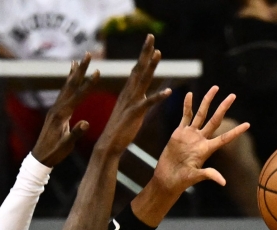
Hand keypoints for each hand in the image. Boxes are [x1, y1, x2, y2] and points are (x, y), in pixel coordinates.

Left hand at [31, 54, 101, 166]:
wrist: (40, 157)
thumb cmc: (54, 153)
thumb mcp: (66, 145)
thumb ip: (75, 134)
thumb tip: (86, 124)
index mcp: (61, 115)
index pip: (78, 96)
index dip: (88, 84)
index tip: (98, 71)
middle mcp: (57, 108)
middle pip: (71, 85)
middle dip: (80, 70)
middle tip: (88, 54)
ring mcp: (55, 109)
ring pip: (66, 87)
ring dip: (73, 73)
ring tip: (78, 60)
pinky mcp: (55, 111)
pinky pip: (63, 93)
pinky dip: (68, 83)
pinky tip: (70, 77)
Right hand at [96, 35, 171, 155]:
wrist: (108, 145)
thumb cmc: (119, 131)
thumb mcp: (129, 111)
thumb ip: (136, 99)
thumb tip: (142, 92)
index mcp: (127, 93)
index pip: (136, 70)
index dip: (144, 55)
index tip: (150, 42)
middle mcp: (128, 94)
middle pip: (138, 69)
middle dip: (145, 53)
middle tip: (151, 37)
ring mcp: (130, 103)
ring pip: (142, 81)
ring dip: (151, 67)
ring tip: (159, 53)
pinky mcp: (134, 114)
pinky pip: (147, 103)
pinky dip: (158, 97)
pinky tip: (168, 92)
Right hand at [151, 87, 249, 198]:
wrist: (167, 178)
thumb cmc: (182, 180)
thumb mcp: (195, 177)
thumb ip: (209, 175)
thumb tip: (223, 182)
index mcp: (206, 149)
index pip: (224, 138)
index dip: (236, 132)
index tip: (248, 125)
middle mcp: (200, 139)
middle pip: (214, 120)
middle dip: (223, 107)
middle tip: (233, 96)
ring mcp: (190, 135)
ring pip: (201, 114)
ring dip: (207, 101)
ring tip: (215, 88)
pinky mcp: (179, 133)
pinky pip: (185, 116)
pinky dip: (187, 106)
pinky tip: (190, 95)